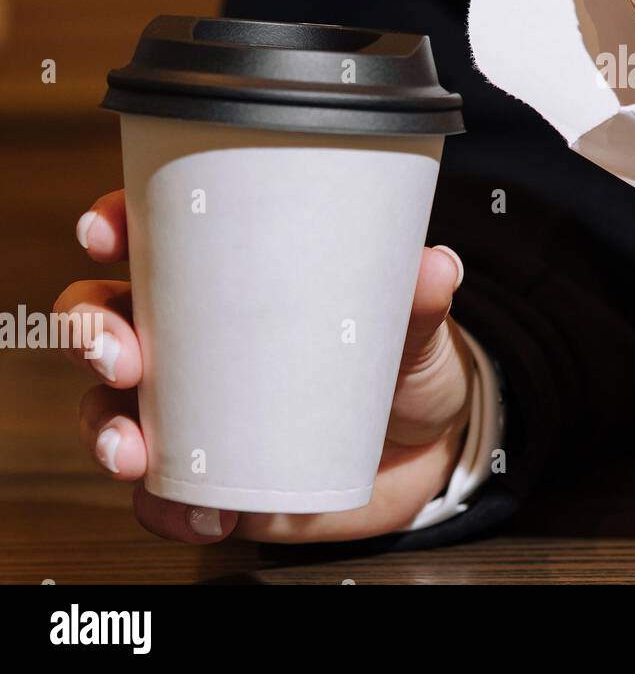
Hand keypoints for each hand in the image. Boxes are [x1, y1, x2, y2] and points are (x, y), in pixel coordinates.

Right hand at [57, 190, 474, 542]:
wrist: (427, 450)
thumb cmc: (402, 363)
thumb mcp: (415, 326)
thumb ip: (420, 301)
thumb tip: (437, 266)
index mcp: (234, 279)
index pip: (157, 237)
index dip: (116, 227)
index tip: (106, 232)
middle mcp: (197, 338)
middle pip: (106, 320)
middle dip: (91, 334)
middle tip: (120, 357)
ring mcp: (194, 407)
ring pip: (110, 410)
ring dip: (105, 429)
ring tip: (133, 449)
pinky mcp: (206, 474)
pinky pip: (158, 495)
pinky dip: (163, 507)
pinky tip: (199, 512)